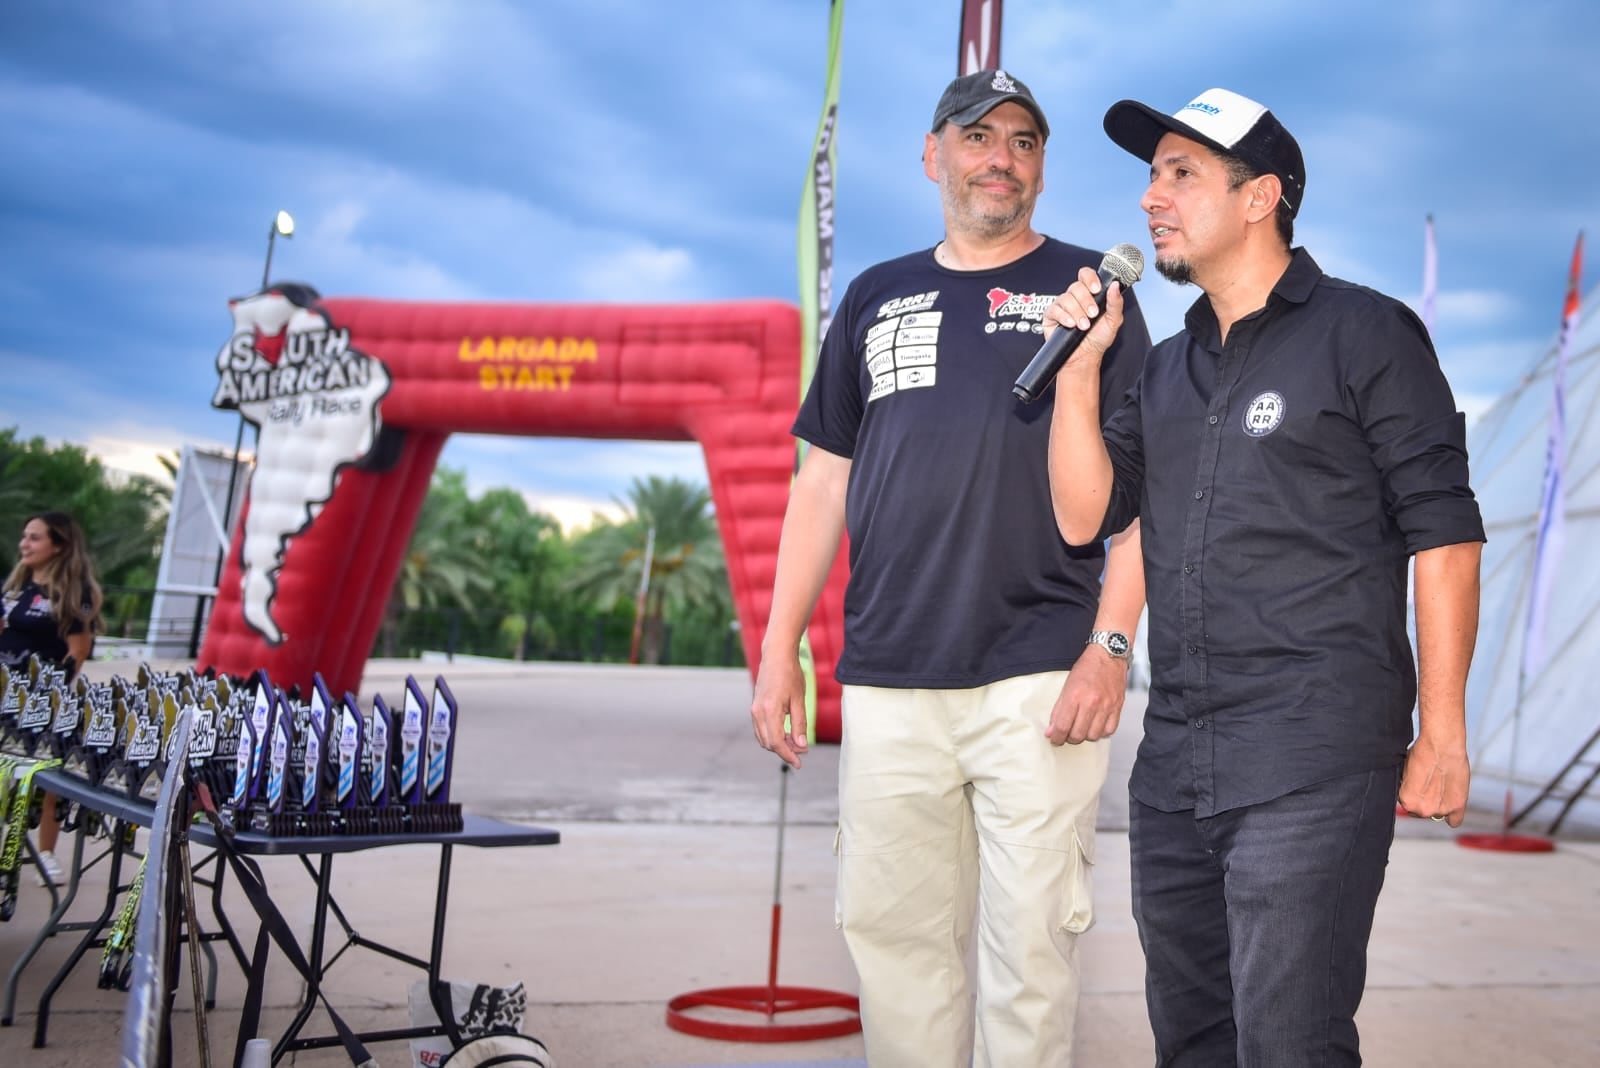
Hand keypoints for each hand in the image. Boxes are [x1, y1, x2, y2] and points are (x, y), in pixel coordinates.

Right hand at [750, 650, 809, 768]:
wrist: (776, 656)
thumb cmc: (790, 674)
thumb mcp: (799, 700)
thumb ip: (800, 724)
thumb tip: (802, 746)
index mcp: (770, 710)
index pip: (776, 742)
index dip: (788, 755)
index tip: (799, 763)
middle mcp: (758, 712)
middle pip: (768, 743)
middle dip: (785, 750)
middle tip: (802, 749)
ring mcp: (754, 710)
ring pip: (763, 738)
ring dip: (778, 744)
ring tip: (796, 740)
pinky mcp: (755, 708)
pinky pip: (761, 729)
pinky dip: (772, 735)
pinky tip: (786, 732)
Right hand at [1042, 266, 1125, 366]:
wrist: (1085, 357)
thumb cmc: (1098, 339)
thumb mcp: (1113, 321)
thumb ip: (1115, 302)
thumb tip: (1115, 285)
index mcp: (1090, 294)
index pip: (1086, 275)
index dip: (1090, 278)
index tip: (1096, 289)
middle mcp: (1075, 298)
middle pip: (1076, 286)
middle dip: (1086, 301)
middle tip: (1093, 315)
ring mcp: (1062, 306)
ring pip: (1066, 298)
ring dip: (1077, 312)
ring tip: (1083, 325)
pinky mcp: (1051, 315)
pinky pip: (1054, 309)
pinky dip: (1064, 317)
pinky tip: (1071, 325)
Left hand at [1045, 645, 1127, 744]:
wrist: (1108, 655)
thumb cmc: (1087, 668)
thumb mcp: (1066, 686)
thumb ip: (1058, 710)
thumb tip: (1051, 730)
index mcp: (1075, 696)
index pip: (1062, 726)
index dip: (1056, 737)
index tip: (1054, 739)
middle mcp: (1091, 703)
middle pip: (1078, 735)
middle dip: (1069, 738)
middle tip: (1067, 733)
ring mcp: (1106, 706)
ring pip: (1093, 736)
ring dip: (1085, 735)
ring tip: (1081, 727)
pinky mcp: (1118, 708)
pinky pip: (1109, 731)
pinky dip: (1101, 732)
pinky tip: (1096, 725)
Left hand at [1398, 731, 1470, 826]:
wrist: (1442, 744)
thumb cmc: (1422, 752)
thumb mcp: (1405, 771)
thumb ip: (1407, 788)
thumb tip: (1408, 791)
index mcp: (1407, 801)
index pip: (1408, 805)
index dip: (1413, 795)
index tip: (1418, 788)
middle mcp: (1423, 810)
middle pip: (1422, 811)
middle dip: (1425, 801)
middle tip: (1430, 786)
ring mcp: (1441, 810)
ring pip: (1438, 814)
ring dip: (1439, 804)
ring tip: (1441, 787)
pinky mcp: (1458, 806)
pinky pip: (1454, 821)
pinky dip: (1453, 816)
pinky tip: (1452, 807)